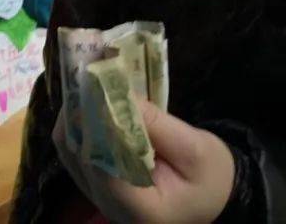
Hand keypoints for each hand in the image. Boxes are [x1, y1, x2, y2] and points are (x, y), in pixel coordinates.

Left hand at [53, 99, 234, 223]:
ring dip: (76, 117)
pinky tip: (91, 101)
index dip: (94, 126)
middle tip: (88, 76)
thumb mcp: (195, 148)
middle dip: (81, 116)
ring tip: (88, 82)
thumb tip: (117, 93)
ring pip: (70, 153)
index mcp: (142, 210)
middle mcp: (112, 209)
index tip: (97, 89)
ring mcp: (100, 198)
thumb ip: (155, 125)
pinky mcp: (96, 184)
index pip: (102, 168)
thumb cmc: (211, 175)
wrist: (215, 193)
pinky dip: (81, 126)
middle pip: (79, 158)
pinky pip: (77, 152)